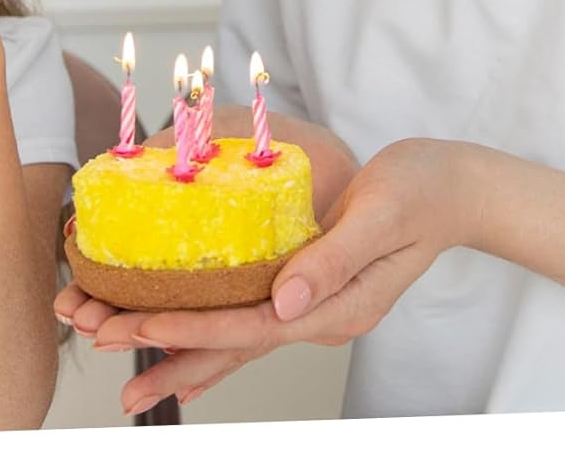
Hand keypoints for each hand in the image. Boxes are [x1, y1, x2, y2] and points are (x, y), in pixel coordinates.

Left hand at [64, 138, 472, 413]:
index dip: (191, 324)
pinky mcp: (305, 287)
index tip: (138, 322)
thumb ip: (333, 258)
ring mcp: (312, 306)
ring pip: (236, 337)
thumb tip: (286, 300)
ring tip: (129, 376)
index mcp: (337, 307)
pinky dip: (211, 332)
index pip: (250, 325)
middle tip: (109, 362)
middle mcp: (319, 316)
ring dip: (182, 352)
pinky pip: (248, 317)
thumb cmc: (420, 191)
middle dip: (170, 354)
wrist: (454, 188)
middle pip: (234, 344)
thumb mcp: (380, 216)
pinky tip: (182, 351)